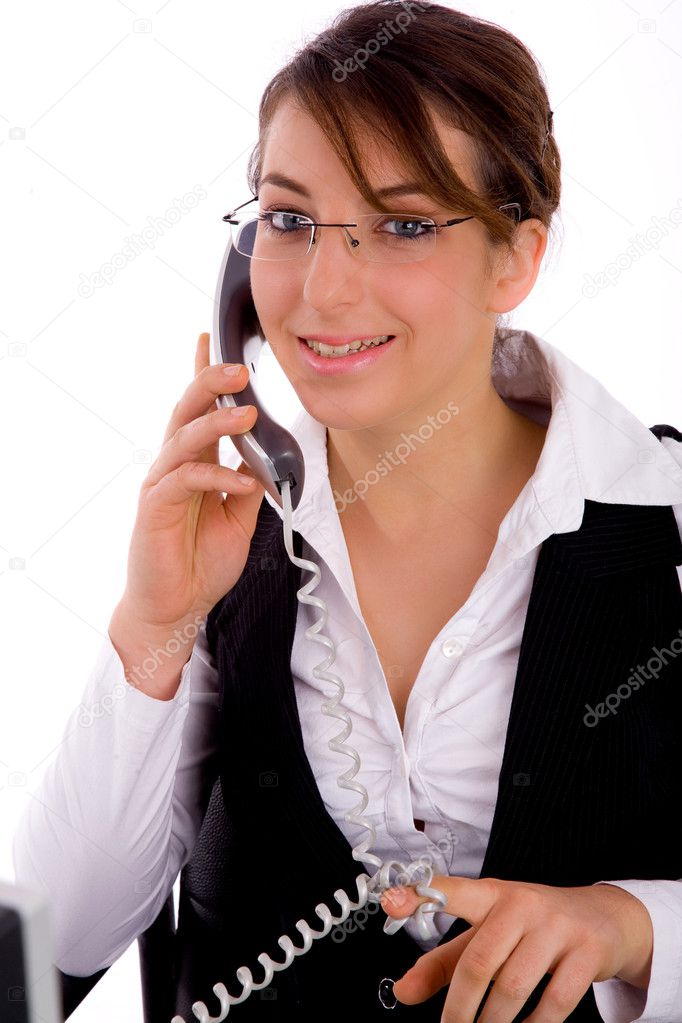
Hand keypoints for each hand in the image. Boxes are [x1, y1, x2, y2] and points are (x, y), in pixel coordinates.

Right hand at [115, 331, 264, 632]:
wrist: (175, 608)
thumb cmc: (201, 563)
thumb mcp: (239, 519)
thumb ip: (248, 485)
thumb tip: (268, 458)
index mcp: (194, 463)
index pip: (199, 411)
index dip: (204, 376)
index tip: (210, 341)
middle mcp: (175, 466)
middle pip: (187, 411)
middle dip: (210, 383)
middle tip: (238, 367)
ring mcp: (162, 485)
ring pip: (184, 438)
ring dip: (217, 423)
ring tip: (248, 414)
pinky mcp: (155, 508)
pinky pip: (186, 481)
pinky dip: (217, 477)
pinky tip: (242, 482)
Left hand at [380, 875, 653, 1022]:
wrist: (605, 918)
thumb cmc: (533, 926)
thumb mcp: (489, 932)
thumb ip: (444, 961)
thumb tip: (402, 992)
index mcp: (492, 894)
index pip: (453, 891)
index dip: (420, 894)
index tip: (388, 902)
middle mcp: (522, 904)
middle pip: (479, 960)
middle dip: (459, 1007)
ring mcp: (556, 927)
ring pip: (513, 986)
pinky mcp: (587, 953)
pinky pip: (555, 1002)